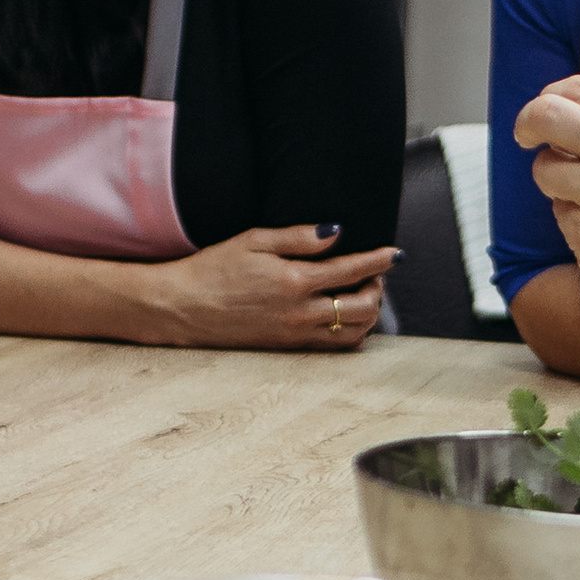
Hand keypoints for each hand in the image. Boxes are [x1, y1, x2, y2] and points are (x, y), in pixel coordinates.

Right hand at [156, 227, 399, 352]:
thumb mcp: (254, 241)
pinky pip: (334, 346)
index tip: (395, 254)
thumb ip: (298, 237)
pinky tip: (344, 314)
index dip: (379, 261)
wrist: (183, 307)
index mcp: (293, 281)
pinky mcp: (288, 346)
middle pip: (362, 306)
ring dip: (368, 312)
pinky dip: (350, 332)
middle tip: (376, 273)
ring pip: (353, 332)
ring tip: (363, 292)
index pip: (352, 270)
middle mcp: (299, 312)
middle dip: (378, 288)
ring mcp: (295, 333)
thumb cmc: (214, 269)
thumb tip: (336, 233)